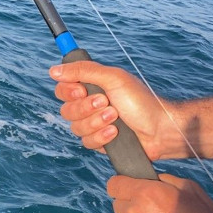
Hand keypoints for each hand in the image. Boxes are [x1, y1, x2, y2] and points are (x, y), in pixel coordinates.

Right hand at [50, 61, 172, 160]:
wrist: (160, 129)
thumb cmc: (141, 101)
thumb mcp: (113, 78)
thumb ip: (83, 71)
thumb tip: (53, 70)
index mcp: (91, 87)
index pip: (62, 89)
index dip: (68, 92)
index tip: (82, 90)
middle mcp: (88, 106)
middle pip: (66, 110)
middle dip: (86, 108)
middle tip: (107, 102)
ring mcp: (93, 125)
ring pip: (75, 128)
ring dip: (96, 122)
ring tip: (115, 117)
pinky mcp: (99, 142)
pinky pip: (86, 142)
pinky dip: (101, 137)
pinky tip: (115, 133)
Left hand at [107, 174, 212, 212]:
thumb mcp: (189, 188)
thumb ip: (163, 179)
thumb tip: (149, 177)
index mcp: (146, 193)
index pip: (114, 184)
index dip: (121, 185)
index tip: (126, 188)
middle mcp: (133, 212)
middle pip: (118, 204)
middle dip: (130, 204)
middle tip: (152, 211)